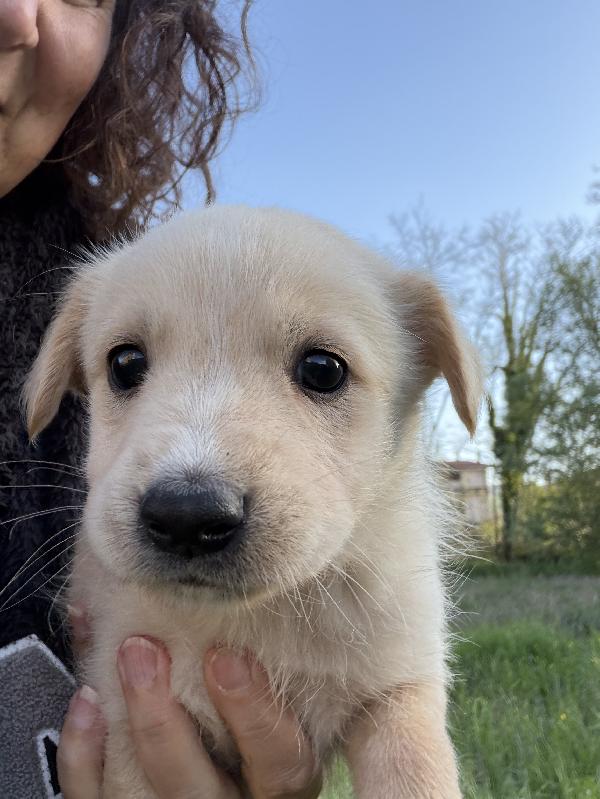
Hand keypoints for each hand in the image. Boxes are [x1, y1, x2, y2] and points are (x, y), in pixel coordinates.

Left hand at [57, 637, 321, 798]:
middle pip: (192, 784)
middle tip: (142, 649)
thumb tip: (236, 587)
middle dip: (160, 720)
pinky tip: (86, 701)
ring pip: (136, 792)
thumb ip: (266, 665)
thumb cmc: (261, 725)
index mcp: (275, 778)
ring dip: (119, 724)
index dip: (253, 709)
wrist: (217, 776)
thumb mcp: (285, 705)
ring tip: (114, 661)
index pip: (278, 757)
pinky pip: (93, 798)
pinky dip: (82, 751)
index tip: (225, 654)